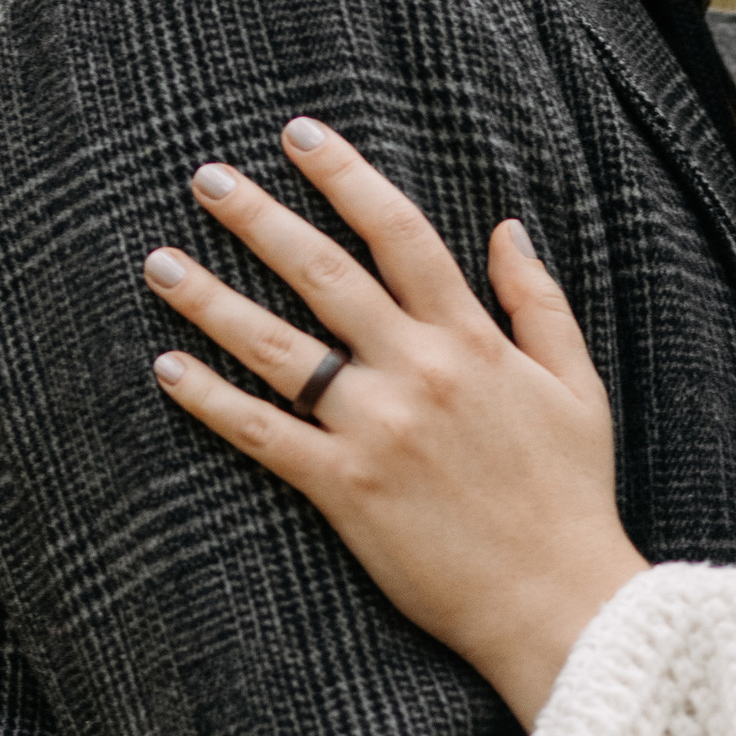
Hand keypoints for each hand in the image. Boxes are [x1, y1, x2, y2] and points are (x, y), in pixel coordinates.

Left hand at [142, 118, 647, 728]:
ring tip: (159, 263)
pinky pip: (262, 434)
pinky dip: (211, 400)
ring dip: (211, 300)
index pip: (399, 233)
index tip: (300, 135)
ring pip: (277, 347)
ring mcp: (375, 429)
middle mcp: (417, 371)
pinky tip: (168, 367)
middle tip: (205, 177)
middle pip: (322, 274)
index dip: (346, 177)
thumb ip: (539, 301)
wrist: (558, 599)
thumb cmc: (571, 494)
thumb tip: (506, 227)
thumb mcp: (577, 385)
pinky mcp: (343, 489)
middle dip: (258, 218)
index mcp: (472, 340)